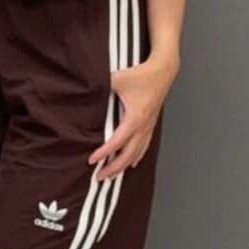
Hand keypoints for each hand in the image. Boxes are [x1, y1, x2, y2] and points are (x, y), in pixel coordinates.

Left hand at [88, 55, 177, 179]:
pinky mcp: (151, 124)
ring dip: (124, 166)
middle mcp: (143, 127)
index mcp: (134, 119)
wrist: (163, 70)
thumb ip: (100, 86)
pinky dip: (137, 157)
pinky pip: (144, 146)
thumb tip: (85, 90)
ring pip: (137, 153)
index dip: (104, 153)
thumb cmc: (142, 75)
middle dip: (114, 168)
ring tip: (112, 175)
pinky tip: (133, 163)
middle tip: (99, 177)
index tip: (92, 160)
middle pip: (128, 155)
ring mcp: (149, 127)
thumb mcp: (117, 79)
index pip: (117, 142)